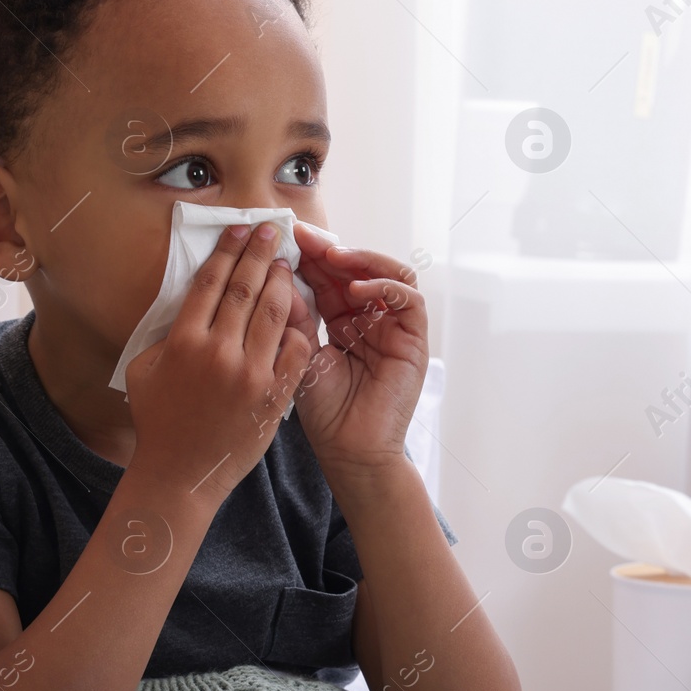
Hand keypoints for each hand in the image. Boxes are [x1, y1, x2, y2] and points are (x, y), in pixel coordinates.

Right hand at [124, 222, 314, 500]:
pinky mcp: (273, 395)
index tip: (236, 229)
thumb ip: (165, 333)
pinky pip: (292, 350)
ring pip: (273, 313)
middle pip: (244, 288)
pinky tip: (298, 311)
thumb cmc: (158, 421)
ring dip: (280, 282)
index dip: (226, 251)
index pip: (210, 282)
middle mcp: (218, 352)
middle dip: (257, 253)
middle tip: (268, 230)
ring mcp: (250, 374)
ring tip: (283, 263)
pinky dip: (295, 328)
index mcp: (183, 341)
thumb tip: (187, 299)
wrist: (181, 474)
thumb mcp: (145, 370)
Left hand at [288, 223, 427, 476]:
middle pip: (358, 270)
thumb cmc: (326, 412)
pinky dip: (385, 287)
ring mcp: (394, 328)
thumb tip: (276, 274)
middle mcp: (370, 320)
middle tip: (306, 238)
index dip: (310, 257)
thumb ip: (296, 317)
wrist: (349, 452)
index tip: (286, 238)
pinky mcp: (414, 340)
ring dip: (362, 260)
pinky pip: (409, 300)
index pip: (330, 278)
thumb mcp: (301, 355)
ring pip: (390, 274)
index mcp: (343, 322)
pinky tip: (358, 290)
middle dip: (331, 250)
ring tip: (333, 257)